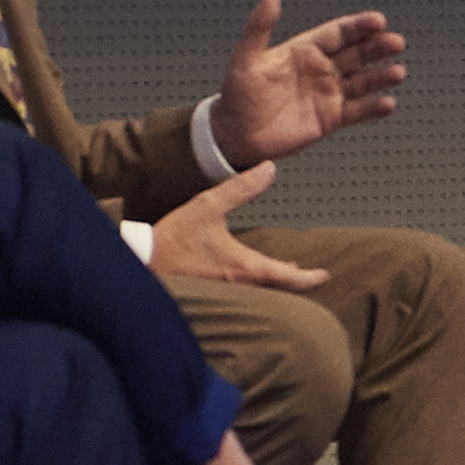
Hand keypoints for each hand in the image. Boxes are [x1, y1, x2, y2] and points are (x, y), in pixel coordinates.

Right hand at [148, 167, 331, 291]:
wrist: (140, 267)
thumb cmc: (171, 242)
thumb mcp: (207, 207)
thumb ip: (239, 188)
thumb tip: (268, 169)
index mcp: (245, 268)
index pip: (290, 279)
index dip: (311, 278)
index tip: (324, 275)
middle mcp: (240, 286)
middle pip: (278, 289)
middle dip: (295, 282)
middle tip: (308, 275)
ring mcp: (226, 293)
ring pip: (260, 292)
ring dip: (274, 283)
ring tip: (283, 271)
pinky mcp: (211, 295)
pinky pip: (242, 293)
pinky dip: (254, 285)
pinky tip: (246, 273)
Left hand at [215, 0, 406, 165]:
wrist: (236, 136)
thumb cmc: (238, 95)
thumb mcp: (246, 58)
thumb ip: (260, 27)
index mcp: (304, 50)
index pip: (337, 33)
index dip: (358, 26)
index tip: (378, 21)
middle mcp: (321, 69)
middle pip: (356, 54)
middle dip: (377, 48)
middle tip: (396, 42)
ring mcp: (328, 94)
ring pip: (362, 81)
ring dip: (381, 76)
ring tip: (397, 73)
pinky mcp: (331, 119)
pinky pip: (357, 111)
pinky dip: (373, 108)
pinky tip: (387, 104)